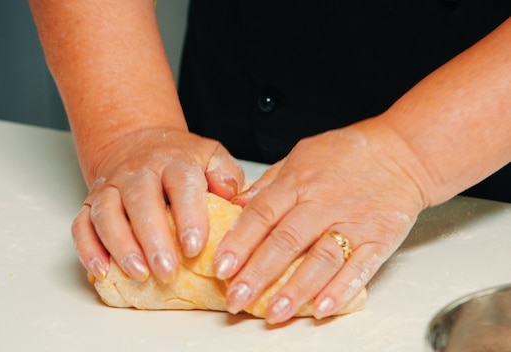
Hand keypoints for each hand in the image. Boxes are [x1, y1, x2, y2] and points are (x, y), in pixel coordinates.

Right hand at [72, 127, 243, 282]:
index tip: (194, 246)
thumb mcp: (210, 157)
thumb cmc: (180, 162)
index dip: (188, 215)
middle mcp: (137, 172)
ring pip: (107, 213)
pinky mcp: (90, 203)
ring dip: (121, 246)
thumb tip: (228, 192)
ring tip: (139, 274)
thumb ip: (225, 174)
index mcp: (173, 162)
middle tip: (167, 271)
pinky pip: (81, 225)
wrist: (138, 143)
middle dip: (153, 239)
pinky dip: (88, 249)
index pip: (181, 184)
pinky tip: (102, 271)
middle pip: (140, 201)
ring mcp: (111, 187)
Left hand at [213, 120, 427, 322]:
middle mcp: (323, 202)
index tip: (221, 267)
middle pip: (285, 241)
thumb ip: (269, 183)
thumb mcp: (301, 155)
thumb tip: (237, 205)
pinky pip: (359, 267)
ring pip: (320, 259)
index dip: (239, 242)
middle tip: (236, 298)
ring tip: (274, 312)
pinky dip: (341, 289)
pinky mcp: (380, 237)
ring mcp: (353, 221)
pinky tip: (322, 308)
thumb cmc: (349, 153)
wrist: (404, 152)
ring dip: (295, 289)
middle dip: (257, 273)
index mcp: (299, 181)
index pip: (262, 214)